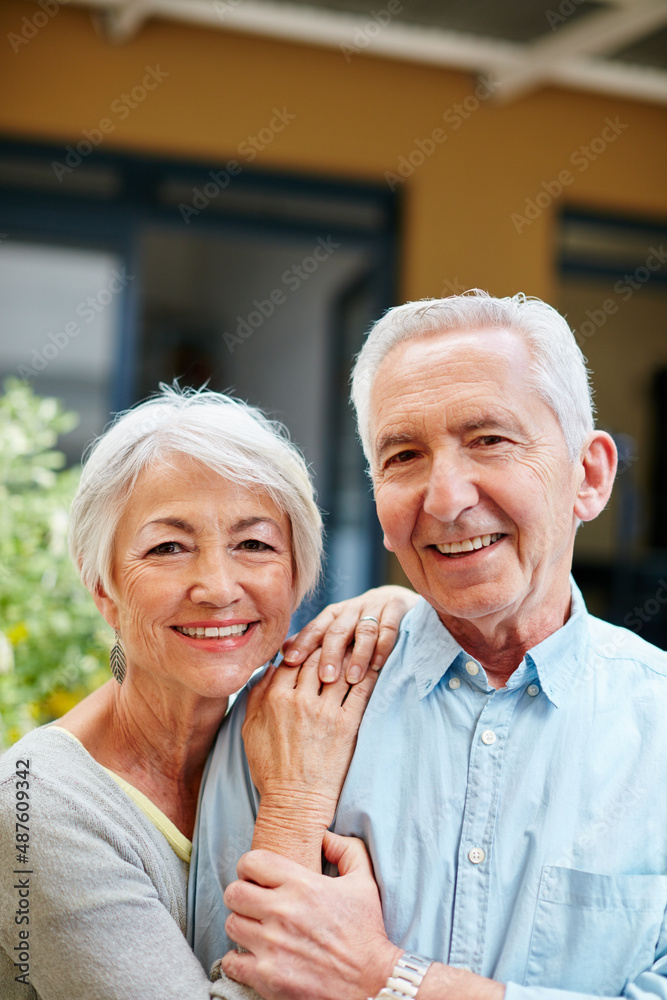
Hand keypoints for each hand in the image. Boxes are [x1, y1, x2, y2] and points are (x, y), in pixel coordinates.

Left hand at [222, 832, 400, 999]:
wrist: (371, 983)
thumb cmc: (366, 931)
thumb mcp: (364, 880)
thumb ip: (346, 849)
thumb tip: (325, 836)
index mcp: (303, 885)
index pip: (251, 861)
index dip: (250, 867)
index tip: (256, 877)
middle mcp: (283, 912)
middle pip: (234, 892)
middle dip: (241, 894)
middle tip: (253, 903)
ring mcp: (273, 945)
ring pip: (231, 924)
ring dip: (242, 925)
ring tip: (256, 929)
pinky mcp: (268, 977)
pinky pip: (231, 962)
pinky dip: (238, 960)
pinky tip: (254, 956)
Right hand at [244, 658, 376, 868]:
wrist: (294, 802)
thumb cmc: (269, 768)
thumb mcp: (249, 729)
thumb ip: (256, 695)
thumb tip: (270, 668)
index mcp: (275, 698)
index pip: (293, 659)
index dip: (305, 646)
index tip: (316, 639)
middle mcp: (299, 701)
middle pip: (317, 659)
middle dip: (329, 643)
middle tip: (342, 631)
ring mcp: (324, 713)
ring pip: (339, 669)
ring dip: (350, 652)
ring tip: (360, 639)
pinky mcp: (346, 726)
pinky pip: (359, 691)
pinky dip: (368, 673)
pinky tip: (375, 662)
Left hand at [282, 586, 417, 684]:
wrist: (397, 601)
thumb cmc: (360, 624)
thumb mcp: (337, 628)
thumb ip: (313, 640)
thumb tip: (283, 652)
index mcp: (333, 614)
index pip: (314, 629)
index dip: (302, 644)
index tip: (289, 662)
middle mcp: (351, 609)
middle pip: (337, 631)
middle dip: (330, 654)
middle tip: (325, 678)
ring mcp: (374, 608)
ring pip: (363, 631)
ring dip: (358, 655)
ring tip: (352, 678)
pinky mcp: (396, 608)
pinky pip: (388, 628)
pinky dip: (382, 646)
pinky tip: (377, 665)